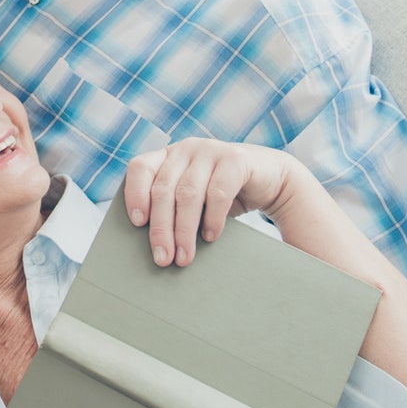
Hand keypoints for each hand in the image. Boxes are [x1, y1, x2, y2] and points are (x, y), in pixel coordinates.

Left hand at [124, 138, 295, 266]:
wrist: (271, 180)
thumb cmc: (223, 196)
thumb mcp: (194, 199)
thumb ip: (173, 210)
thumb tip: (154, 247)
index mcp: (168, 156)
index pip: (140, 168)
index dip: (134, 194)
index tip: (137, 223)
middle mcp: (186, 149)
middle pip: (163, 189)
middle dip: (161, 228)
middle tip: (163, 259)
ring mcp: (211, 150)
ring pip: (188, 194)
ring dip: (184, 230)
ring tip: (184, 257)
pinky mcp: (236, 159)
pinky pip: (218, 192)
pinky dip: (212, 219)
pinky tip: (211, 237)